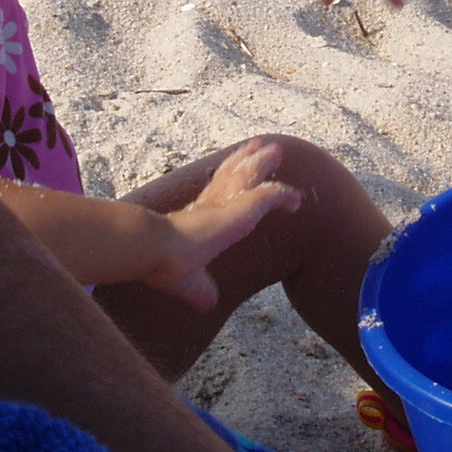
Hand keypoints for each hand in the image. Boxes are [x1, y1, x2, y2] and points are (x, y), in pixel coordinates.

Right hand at [142, 140, 300, 307]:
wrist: (156, 250)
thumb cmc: (164, 262)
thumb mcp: (186, 279)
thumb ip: (199, 289)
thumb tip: (207, 304)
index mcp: (196, 216)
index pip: (213, 192)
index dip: (224, 180)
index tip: (232, 172)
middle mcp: (211, 203)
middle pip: (231, 174)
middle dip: (244, 160)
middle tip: (258, 147)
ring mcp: (227, 202)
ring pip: (249, 174)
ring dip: (263, 163)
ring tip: (276, 151)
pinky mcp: (243, 208)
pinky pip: (271, 196)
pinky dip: (283, 197)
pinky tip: (295, 202)